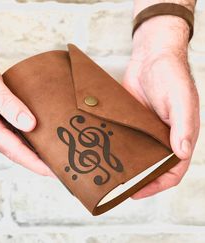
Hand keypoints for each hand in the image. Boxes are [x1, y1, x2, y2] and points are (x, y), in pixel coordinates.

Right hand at [0, 42, 55, 177]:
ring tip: (54, 156)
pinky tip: (40, 138)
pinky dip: (29, 140)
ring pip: (16, 145)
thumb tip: (30, 125)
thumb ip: (7, 104)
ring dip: (35, 152)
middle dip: (39, 162)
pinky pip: (14, 135)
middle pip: (18, 152)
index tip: (55, 171)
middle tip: (61, 166)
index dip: (36, 163)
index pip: (16, 151)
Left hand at [122, 16, 199, 198]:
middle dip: (139, 178)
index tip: (137, 192)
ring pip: (139, 154)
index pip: (173, 170)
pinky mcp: (134, 120)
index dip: (157, 184)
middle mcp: (164, 135)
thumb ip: (184, 125)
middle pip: (153, 165)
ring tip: (110, 172)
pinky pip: (128, 137)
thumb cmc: (170, 74)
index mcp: (180, 135)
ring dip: (128, 164)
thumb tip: (182, 153)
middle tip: (119, 187)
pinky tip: (106, 150)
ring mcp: (147, 128)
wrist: (151, 56)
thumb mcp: (180, 99)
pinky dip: (120, 146)